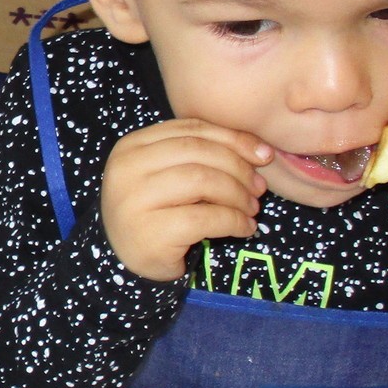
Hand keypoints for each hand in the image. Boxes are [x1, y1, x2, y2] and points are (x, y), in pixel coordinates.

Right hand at [102, 120, 271, 280]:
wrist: (124, 259)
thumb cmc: (153, 211)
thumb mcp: (169, 174)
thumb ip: (201, 155)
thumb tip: (260, 151)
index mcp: (133, 146)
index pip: (190, 128)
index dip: (232, 138)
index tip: (262, 154)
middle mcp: (128, 168)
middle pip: (198, 152)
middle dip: (238, 168)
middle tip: (259, 187)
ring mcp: (135, 201)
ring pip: (202, 181)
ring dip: (237, 195)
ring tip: (251, 208)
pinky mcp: (151, 232)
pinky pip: (205, 218)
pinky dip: (233, 221)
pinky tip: (244, 228)